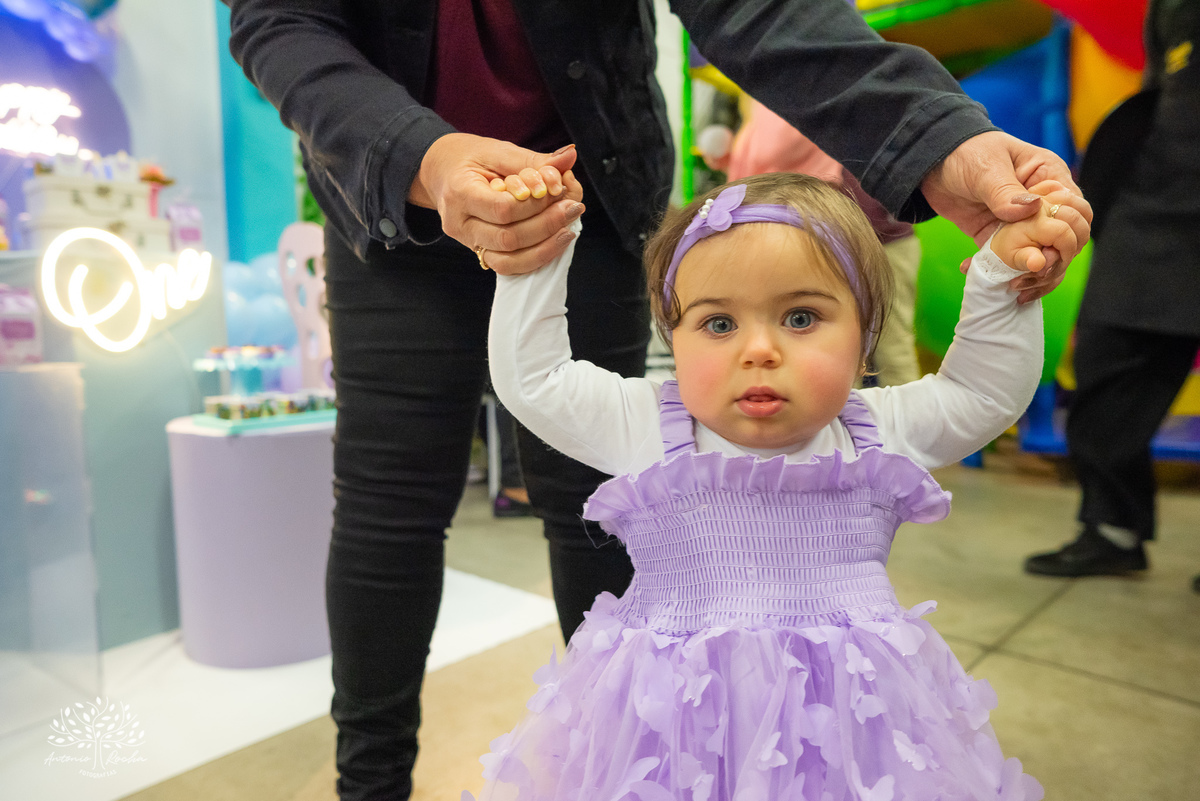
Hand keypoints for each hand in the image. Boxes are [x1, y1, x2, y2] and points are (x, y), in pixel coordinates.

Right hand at [409, 133, 585, 274]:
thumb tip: (570, 156)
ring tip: (569, 228)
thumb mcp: (498, 151)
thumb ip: (534, 159)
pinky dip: (535, 257)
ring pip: (508, 260)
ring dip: (545, 247)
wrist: (442, 173)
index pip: (503, 209)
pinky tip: (555, 241)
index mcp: (459, 192)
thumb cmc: (469, 159)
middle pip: (508, 237)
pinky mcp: (478, 253)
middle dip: (546, 225)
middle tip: (573, 207)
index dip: (536, 204)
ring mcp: (467, 243)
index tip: (559, 189)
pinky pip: (508, 266)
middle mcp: (459, 224)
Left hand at [924, 131, 1093, 301]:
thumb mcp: (988, 167)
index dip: (1069, 233)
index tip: (1048, 249)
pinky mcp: (995, 236)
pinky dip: (997, 270)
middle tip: (1030, 272)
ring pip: (1038, 252)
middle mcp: (1040, 203)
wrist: (931, 162)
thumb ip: (1006, 191)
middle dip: (1052, 259)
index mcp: (1048, 177)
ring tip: (1013, 285)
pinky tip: (972, 271)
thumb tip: (1031, 209)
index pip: (1076, 210)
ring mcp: (1019, 222)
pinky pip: (1005, 258)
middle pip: (1063, 237)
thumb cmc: (966, 151)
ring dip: (1028, 272)